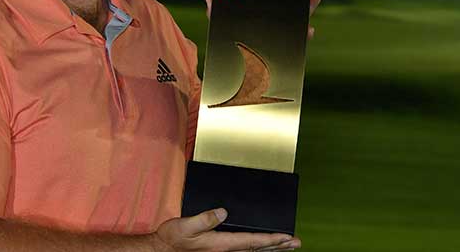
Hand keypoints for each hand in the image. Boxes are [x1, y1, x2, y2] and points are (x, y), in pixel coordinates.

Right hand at [152, 208, 300, 251]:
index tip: (287, 237)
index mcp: (220, 244)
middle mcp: (225, 251)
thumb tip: (223, 211)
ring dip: (271, 248)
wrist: (163, 250)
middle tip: (296, 243)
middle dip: (278, 245)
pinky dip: (258, 249)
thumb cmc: (173, 239)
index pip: (252, 242)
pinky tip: (262, 247)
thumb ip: (205, 219)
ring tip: (286, 246)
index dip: (271, 239)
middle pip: (258, 249)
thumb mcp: (186, 226)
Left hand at [204, 0, 323, 39]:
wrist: (236, 63)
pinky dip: (306, 33)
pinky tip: (310, 29)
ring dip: (311, 2)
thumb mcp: (221, 22)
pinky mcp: (288, 42)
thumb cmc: (231, 37)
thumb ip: (215, 10)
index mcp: (262, 2)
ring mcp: (285, 26)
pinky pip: (301, 38)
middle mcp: (276, 11)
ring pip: (303, 12)